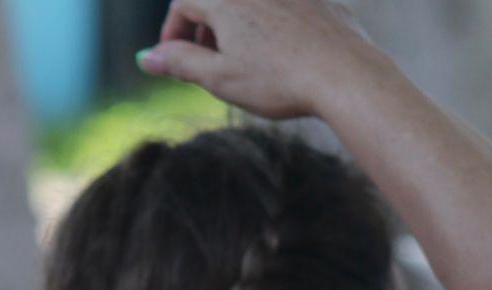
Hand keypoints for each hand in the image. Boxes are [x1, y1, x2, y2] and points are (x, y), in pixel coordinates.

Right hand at [139, 0, 379, 119]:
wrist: (344, 76)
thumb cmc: (279, 80)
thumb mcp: (219, 79)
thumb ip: (180, 63)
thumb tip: (147, 58)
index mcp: (227, 0)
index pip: (184, 4)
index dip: (172, 34)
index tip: (175, 61)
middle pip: (217, 1)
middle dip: (205, 29)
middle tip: (207, 63)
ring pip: (251, 7)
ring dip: (238, 27)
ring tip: (244, 61)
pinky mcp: (320, 0)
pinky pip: (284, 9)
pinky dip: (273, 26)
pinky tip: (283, 56)